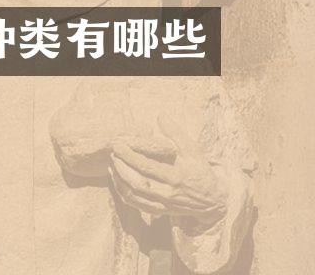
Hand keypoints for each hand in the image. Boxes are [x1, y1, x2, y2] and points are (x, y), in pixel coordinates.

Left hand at [108, 114, 227, 225]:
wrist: (213, 200)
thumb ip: (176, 133)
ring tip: (113, 164)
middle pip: (136, 182)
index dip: (129, 156)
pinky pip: (136, 204)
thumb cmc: (201, 171)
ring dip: (119, 180)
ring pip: (133, 196)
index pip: (146, 167)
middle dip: (121, 168)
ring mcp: (162, 204)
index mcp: (175, 177)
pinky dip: (123, 193)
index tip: (118, 145)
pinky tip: (118, 180)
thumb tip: (160, 115)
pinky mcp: (159, 210)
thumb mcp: (193, 150)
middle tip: (112, 153)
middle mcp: (167, 193)